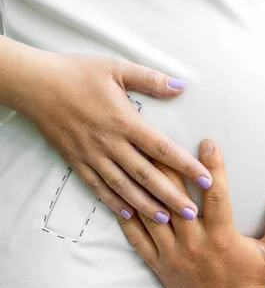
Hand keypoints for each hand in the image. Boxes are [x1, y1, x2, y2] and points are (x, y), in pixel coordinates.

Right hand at [19, 52, 212, 221]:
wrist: (35, 84)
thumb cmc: (78, 73)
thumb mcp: (117, 68)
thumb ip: (151, 79)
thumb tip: (181, 86)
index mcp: (125, 121)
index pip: (163, 148)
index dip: (187, 165)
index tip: (206, 179)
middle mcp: (110, 143)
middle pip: (146, 175)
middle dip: (171, 195)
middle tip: (191, 213)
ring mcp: (92, 155)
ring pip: (123, 186)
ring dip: (146, 205)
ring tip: (166, 220)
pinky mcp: (77, 162)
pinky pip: (97, 187)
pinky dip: (113, 202)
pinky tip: (129, 216)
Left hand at [117, 139, 264, 287]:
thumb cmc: (252, 279)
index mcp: (222, 236)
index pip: (215, 194)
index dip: (212, 167)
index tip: (208, 143)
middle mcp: (195, 243)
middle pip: (177, 199)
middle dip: (170, 168)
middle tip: (162, 142)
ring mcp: (173, 254)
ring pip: (154, 215)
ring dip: (146, 188)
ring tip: (138, 162)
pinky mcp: (160, 264)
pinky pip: (138, 239)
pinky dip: (128, 218)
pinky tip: (122, 199)